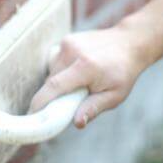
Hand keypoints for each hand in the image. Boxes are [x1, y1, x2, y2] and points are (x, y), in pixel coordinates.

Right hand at [29, 26, 146, 128]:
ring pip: (52, 71)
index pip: (55, 86)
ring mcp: (69, 43)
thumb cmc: (123, 72)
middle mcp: (73, 52)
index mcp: (86, 67)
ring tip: (77, 84)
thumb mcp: (115, 95)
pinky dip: (62, 70)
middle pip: (51, 80)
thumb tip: (76, 123)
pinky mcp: (67, 40)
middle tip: (65, 104)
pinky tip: (77, 71)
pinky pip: (57, 61)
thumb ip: (94, 108)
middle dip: (53, 95)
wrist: (130, 43)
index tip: (32, 114)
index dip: (40, 101)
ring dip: (59, 82)